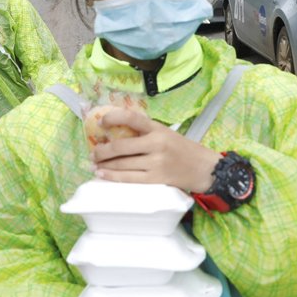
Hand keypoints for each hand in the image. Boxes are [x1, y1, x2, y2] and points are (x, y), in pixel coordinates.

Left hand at [89, 107, 220, 193]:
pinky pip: (129, 178)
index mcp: (158, 129)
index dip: (114, 117)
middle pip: (121, 146)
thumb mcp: (166, 133)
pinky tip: (102, 174)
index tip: (101, 121)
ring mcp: (156, 163)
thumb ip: (145, 131)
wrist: (204, 168)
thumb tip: (115, 131)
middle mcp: (156, 144)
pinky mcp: (156, 179)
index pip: (132, 118)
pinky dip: (112, 176)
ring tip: (94, 164)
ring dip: (104, 164)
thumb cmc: (181, 149)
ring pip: (122, 163)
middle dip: (102, 150)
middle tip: (93, 152)